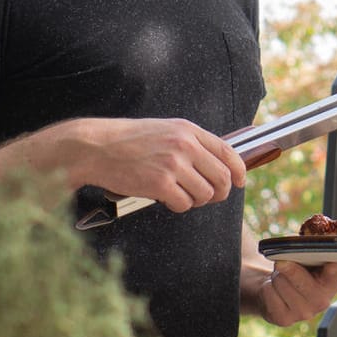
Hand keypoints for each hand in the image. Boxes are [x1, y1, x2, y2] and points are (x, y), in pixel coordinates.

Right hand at [72, 117, 246, 212]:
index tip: (239, 182)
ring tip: (179, 195)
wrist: (97, 147)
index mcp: (188, 131)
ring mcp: (173, 164)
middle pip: (221, 178)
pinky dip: (177, 206)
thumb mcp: (164, 130)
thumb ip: (190, 143)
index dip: (238, 171)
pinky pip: (184, 204)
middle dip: (219, 193)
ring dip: (195, 201)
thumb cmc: (128, 141)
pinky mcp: (160, 183)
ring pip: (205, 194)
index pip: (228, 152)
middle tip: (207, 197)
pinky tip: (164, 197)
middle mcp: (185, 145)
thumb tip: (215, 164)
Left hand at [256, 259, 336, 326]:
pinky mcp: (284, 319)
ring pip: (280, 281)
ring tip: (281, 277)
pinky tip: (274, 290)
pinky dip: (267, 287)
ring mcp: (303, 313)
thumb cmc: (297, 271)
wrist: (279, 292)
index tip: (330, 265)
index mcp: (332, 283)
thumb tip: (302, 246)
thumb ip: (311, 253)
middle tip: (283, 261)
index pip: (334, 274)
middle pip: (299, 278)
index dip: (332, 270)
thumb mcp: (307, 260)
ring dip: (276, 275)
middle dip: (288, 266)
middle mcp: (322, 302)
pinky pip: (269, 292)